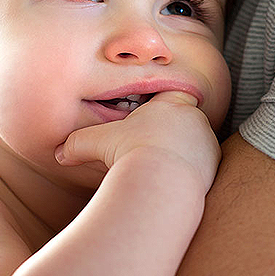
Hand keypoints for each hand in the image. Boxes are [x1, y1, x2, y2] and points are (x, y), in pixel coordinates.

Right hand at [55, 91, 220, 192]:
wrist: (161, 181)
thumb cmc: (128, 154)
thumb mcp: (96, 143)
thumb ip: (78, 144)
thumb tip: (59, 154)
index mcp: (169, 103)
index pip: (170, 94)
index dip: (161, 105)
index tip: (150, 121)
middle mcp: (193, 117)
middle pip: (183, 119)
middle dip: (170, 131)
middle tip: (153, 148)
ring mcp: (207, 139)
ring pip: (195, 141)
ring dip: (183, 151)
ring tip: (163, 167)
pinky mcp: (215, 162)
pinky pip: (204, 162)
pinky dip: (192, 170)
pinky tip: (175, 179)